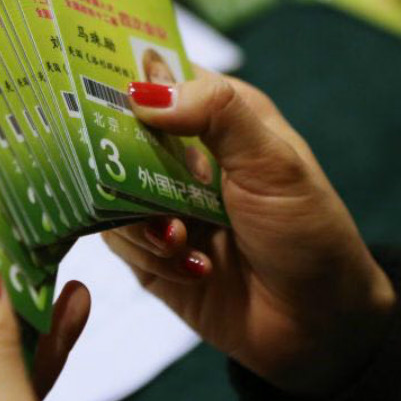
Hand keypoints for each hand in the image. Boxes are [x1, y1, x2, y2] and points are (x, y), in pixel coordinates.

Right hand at [103, 70, 395, 396]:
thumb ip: (216, 114)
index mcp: (216, 115)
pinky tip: (193, 266)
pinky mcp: (148, 250)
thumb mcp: (274, 162)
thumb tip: (144, 91)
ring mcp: (160, 202)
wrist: (317, 325)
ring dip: (139, 217)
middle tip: (119, 172)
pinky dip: (149, 253)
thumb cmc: (309, 231)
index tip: (82, 79)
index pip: (155, 76)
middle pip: (114, 132)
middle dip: (112, 155)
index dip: (120, 75)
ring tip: (181, 239)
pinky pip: (117, 239)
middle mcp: (181, 154)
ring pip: (107, 189)